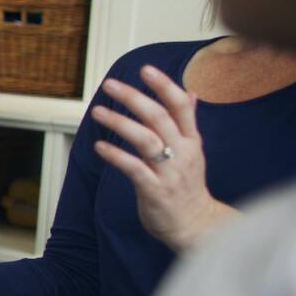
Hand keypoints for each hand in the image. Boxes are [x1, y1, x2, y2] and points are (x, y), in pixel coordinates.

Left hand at [90, 65, 233, 251]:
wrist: (197, 226)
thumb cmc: (188, 186)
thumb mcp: (194, 152)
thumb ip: (188, 123)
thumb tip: (192, 93)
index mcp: (192, 141)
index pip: (181, 106)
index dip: (164, 86)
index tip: (145, 69)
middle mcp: (183, 153)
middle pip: (159, 118)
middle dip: (134, 98)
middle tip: (110, 84)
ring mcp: (169, 172)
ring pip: (146, 140)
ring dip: (120, 123)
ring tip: (97, 111)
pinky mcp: (155, 191)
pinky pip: (134, 169)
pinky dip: (116, 156)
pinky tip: (99, 147)